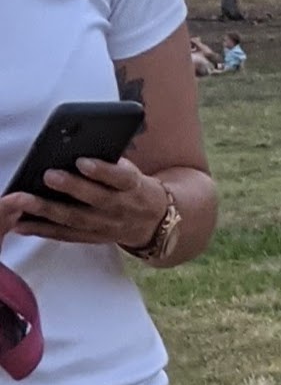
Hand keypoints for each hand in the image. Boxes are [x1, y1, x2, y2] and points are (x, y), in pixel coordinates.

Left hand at [0, 156, 170, 249]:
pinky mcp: (93, 238)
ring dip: (47, 210)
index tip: (83, 161)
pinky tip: (22, 223)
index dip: (103, 171)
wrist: (154, 221)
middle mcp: (120, 209)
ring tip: (23, 201)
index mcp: (133, 187)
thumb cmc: (133, 187)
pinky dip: (43, 230)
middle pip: (95, 199)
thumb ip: (109, 161)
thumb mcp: (131, 171)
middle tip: (48, 175)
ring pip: (76, 219)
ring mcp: (106, 226)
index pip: (121, 178)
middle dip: (71, 188)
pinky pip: (67, 235)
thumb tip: (75, 146)